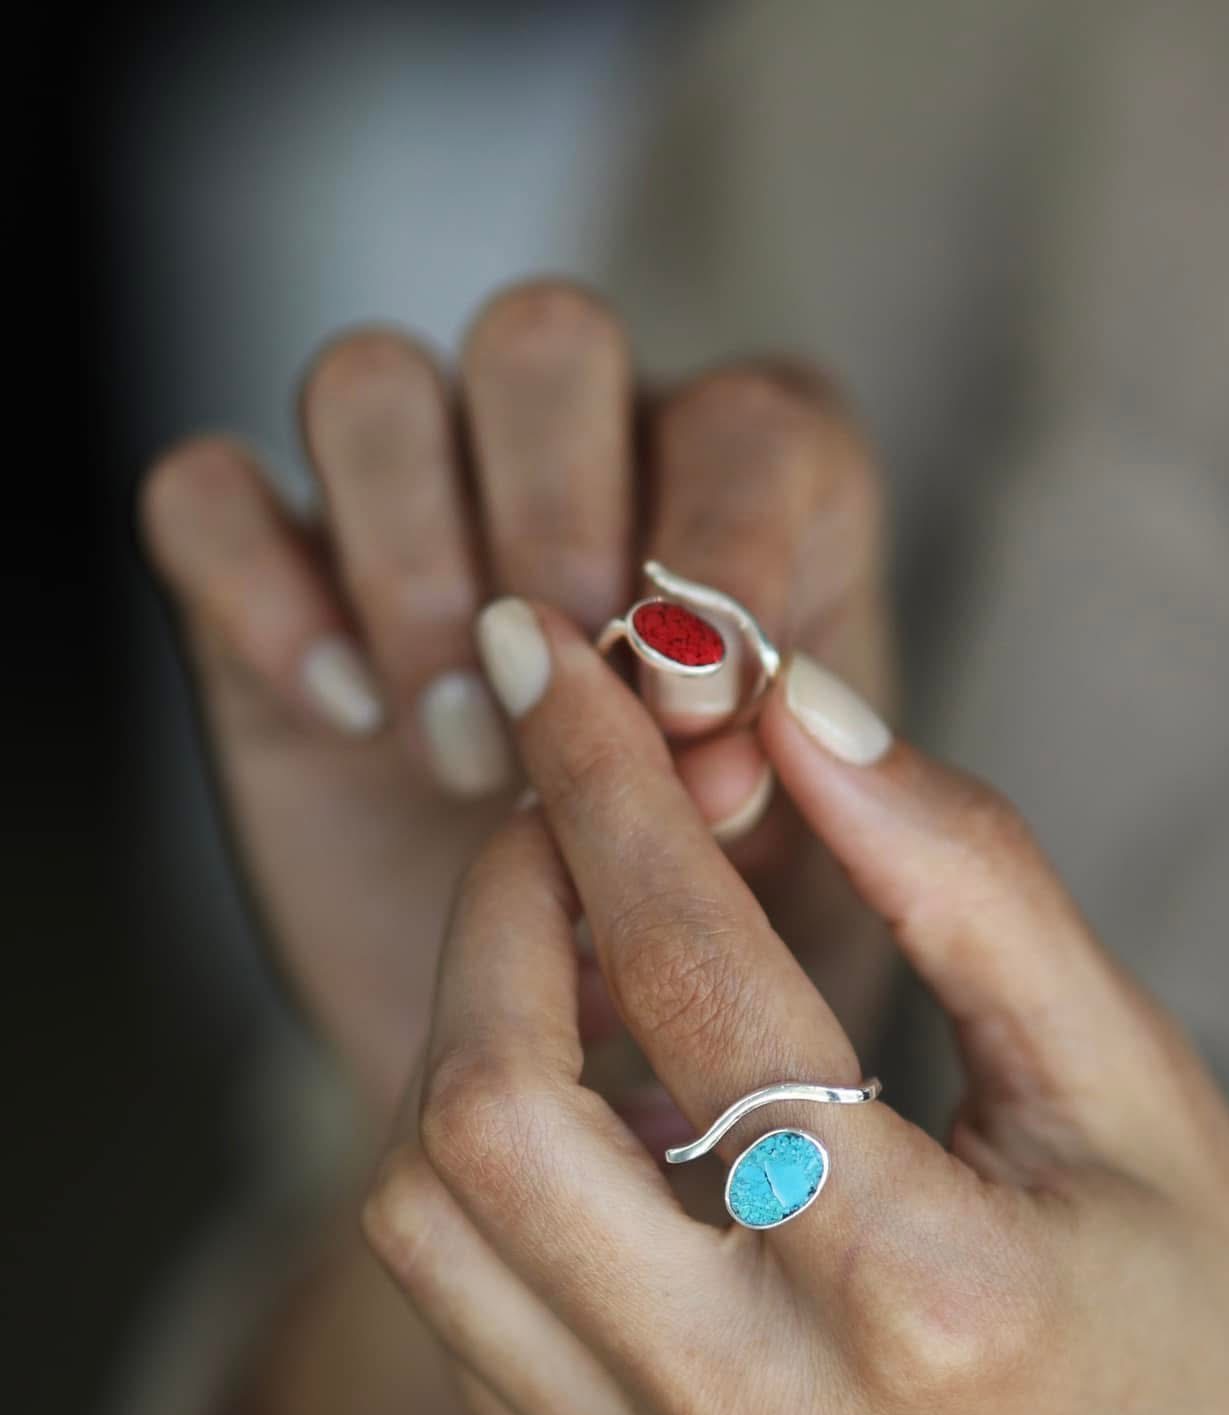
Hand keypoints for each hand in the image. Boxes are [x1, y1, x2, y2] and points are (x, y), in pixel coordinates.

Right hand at [138, 283, 893, 1120]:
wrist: (555, 1034)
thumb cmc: (713, 936)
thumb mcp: (799, 892)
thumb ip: (784, 796)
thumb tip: (704, 748)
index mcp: (749, 494)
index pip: (743, 429)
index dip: (719, 564)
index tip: (696, 726)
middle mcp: (582, 454)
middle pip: (542, 342)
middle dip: (553, 532)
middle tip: (566, 721)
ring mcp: (414, 503)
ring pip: (370, 387)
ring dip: (412, 570)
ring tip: (465, 754)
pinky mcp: (271, 576)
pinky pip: (206, 496)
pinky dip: (260, 592)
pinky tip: (347, 716)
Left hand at [365, 601, 1228, 1414]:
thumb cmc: (1210, 1314)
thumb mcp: (1130, 1074)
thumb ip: (964, 873)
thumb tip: (784, 703)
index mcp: (931, 1301)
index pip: (696, 984)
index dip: (613, 790)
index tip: (566, 663)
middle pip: (486, 1122)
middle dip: (494, 913)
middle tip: (569, 822)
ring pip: (426, 1227)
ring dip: (477, 1045)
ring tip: (597, 974)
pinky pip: (469, 1321)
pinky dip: (504, 1182)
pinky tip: (621, 1127)